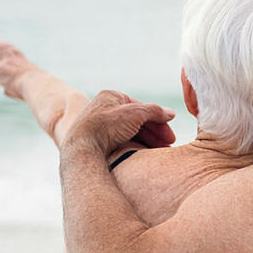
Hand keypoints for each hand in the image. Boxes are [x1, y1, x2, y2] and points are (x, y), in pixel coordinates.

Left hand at [0, 37, 37, 107]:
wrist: (41, 88)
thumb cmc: (44, 92)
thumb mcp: (31, 88)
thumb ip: (17, 88)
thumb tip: (4, 90)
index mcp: (26, 64)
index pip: (15, 53)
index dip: (8, 49)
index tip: (1, 41)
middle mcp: (15, 60)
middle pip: (1, 48)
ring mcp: (5, 64)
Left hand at [62, 89, 176, 153]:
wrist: (82, 147)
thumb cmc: (106, 126)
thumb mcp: (135, 113)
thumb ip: (155, 111)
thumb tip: (171, 113)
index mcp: (112, 96)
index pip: (142, 108)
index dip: (159, 120)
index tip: (171, 135)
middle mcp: (105, 109)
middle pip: (138, 121)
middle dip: (155, 134)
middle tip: (168, 146)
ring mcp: (102, 126)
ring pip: (131, 133)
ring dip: (148, 142)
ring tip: (160, 153)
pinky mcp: (99, 141)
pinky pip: (122, 142)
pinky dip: (135, 147)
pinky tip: (145, 155)